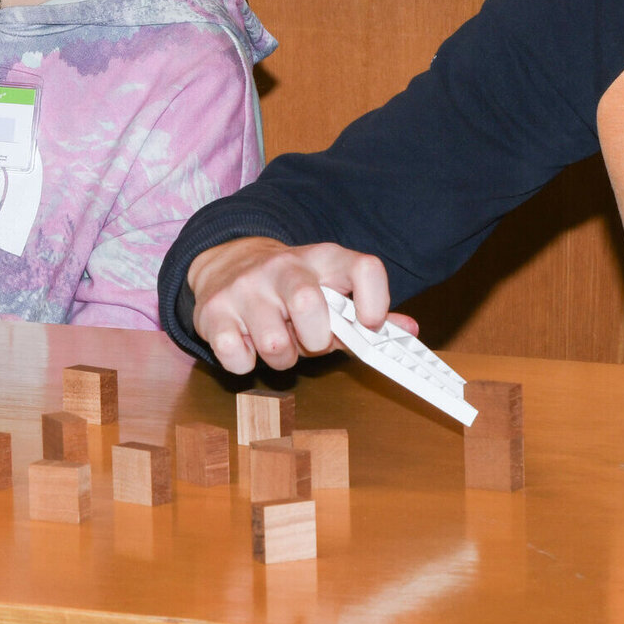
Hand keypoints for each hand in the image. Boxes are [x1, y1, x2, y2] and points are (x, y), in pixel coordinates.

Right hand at [186, 236, 417, 373]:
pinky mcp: (212, 311)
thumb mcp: (332, 294)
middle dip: (314, 341)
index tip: (370, 324)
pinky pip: (236, 358)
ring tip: (277, 342)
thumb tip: (410, 331)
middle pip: (309, 304)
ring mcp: (245, 287)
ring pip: (274, 344)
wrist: (226, 265)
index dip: (375, 300)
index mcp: (324, 260)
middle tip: (308, 340)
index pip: (363, 267)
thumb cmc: (291, 292)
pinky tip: (246, 343)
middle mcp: (284, 266)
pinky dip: (245, 363)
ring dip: (281, 358)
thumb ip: (369, 315)